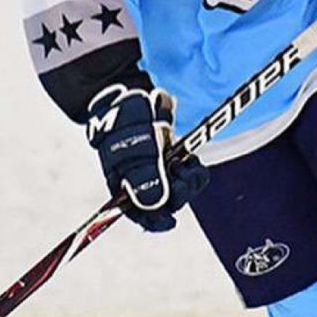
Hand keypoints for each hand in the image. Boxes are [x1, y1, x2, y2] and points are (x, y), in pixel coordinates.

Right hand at [86, 84, 209, 231]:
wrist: (133, 94)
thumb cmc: (126, 122)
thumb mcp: (135, 149)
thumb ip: (146, 177)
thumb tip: (158, 206)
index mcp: (124, 184)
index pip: (139, 213)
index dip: (154, 221)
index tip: (170, 222)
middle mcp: (141, 179)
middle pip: (165, 201)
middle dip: (178, 192)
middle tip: (183, 172)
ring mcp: (157, 166)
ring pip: (178, 187)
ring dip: (188, 180)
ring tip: (189, 163)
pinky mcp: (170, 155)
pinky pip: (185, 170)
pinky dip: (191, 167)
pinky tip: (191, 158)